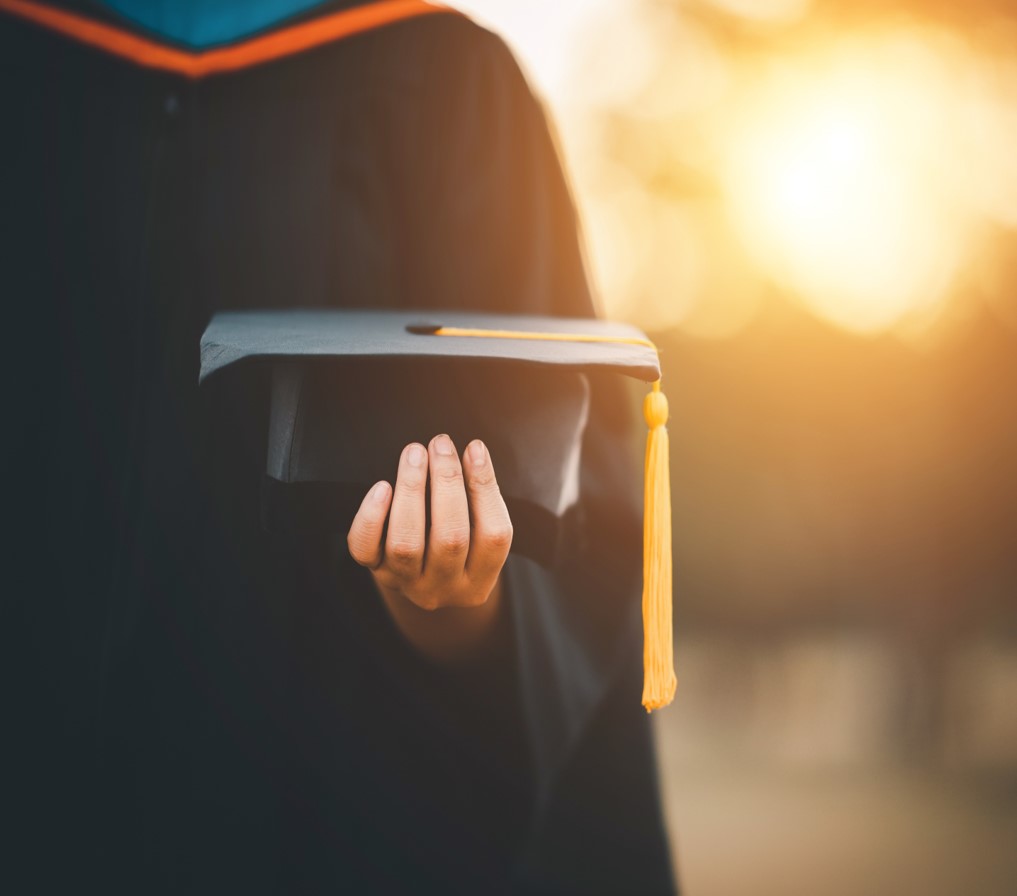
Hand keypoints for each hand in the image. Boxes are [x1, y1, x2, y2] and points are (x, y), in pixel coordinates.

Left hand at [347, 435, 512, 661]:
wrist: (422, 581)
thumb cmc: (457, 541)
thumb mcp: (478, 529)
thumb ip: (480, 495)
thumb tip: (475, 450)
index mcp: (479, 579)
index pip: (493, 536)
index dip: (485, 489)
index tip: (473, 447)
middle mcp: (445, 587)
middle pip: (450, 537)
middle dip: (446, 483)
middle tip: (441, 443)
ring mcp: (407, 583)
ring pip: (406, 543)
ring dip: (411, 491)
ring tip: (414, 453)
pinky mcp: (376, 571)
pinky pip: (365, 548)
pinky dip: (372, 517)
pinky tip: (382, 487)